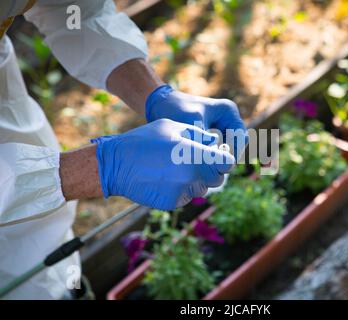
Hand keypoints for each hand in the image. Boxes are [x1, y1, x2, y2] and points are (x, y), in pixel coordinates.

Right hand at [91, 119, 234, 209]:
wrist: (116, 164)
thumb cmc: (145, 140)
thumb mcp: (173, 127)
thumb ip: (199, 135)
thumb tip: (215, 143)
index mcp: (196, 156)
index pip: (227, 164)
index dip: (224, 159)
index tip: (217, 155)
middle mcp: (193, 177)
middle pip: (217, 179)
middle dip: (211, 170)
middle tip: (196, 160)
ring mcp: (183, 192)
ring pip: (202, 188)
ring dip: (196, 179)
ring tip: (176, 167)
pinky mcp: (173, 203)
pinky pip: (186, 196)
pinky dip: (182, 188)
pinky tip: (166, 177)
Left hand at [145, 85, 247, 159]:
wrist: (159, 104)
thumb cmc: (174, 110)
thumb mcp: (191, 126)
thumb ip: (205, 143)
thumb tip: (216, 163)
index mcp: (228, 111)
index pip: (241, 138)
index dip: (232, 153)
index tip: (217, 164)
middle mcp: (228, 118)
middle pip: (236, 146)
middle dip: (225, 158)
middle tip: (210, 169)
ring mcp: (222, 126)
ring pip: (228, 151)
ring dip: (218, 159)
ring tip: (204, 167)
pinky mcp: (214, 134)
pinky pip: (218, 152)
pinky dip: (211, 158)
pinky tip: (199, 164)